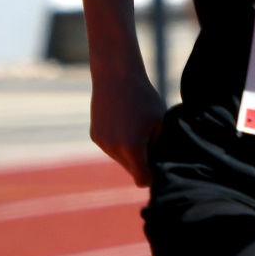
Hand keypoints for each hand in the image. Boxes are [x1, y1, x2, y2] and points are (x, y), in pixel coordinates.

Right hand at [90, 66, 166, 185]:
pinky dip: (118, 144)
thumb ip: (158, 147)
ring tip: (135, 129)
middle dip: (141, 163)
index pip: (143, 180)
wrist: (115, 76)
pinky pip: (111, 149)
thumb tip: (157, 165)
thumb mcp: (159, 123)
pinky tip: (123, 124)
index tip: (158, 169)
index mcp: (133, 147)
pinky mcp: (95, 136)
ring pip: (121, 160)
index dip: (152, 177)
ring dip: (129, 154)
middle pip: (132, 170)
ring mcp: (103, 143)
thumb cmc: (143, 98)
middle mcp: (114, 149)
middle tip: (149, 142)